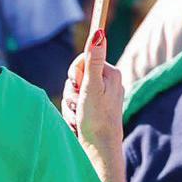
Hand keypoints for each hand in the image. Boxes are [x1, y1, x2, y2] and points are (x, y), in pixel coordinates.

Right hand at [66, 29, 125, 181]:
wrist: (99, 150)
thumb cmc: (97, 118)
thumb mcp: (92, 87)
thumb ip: (93, 60)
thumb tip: (98, 32)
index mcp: (111, 73)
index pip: (83, 61)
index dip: (75, 75)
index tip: (79, 86)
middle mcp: (107, 83)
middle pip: (76, 77)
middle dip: (72, 92)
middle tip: (80, 105)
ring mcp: (100, 97)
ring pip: (72, 92)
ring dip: (71, 105)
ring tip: (80, 117)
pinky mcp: (93, 109)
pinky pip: (74, 105)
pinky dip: (72, 114)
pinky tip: (79, 123)